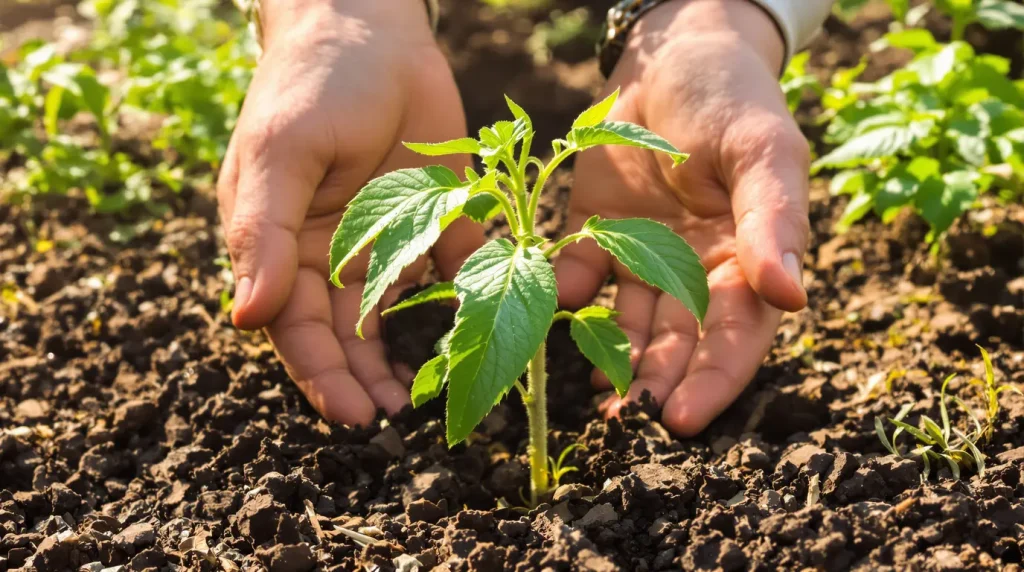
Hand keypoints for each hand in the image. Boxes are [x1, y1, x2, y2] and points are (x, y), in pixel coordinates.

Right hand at [217, 0, 482, 425]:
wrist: (371, 27)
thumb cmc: (309, 84)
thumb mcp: (281, 153)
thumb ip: (265, 233)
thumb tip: (247, 318)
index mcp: (279, 241)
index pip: (293, 324)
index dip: (317, 372)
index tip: (347, 413)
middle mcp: (327, 250)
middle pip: (338, 331)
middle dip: (357, 376)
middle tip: (384, 418)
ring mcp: (381, 236)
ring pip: (386, 313)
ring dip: (396, 358)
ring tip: (413, 398)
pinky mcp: (432, 216)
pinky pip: (445, 267)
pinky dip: (456, 299)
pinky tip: (468, 331)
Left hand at [556, 0, 809, 435]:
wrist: (672, 53)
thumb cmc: (732, 97)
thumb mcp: (762, 151)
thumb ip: (775, 221)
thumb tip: (791, 296)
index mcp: (746, 260)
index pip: (735, 335)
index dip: (712, 379)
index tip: (679, 418)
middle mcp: (694, 271)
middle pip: (677, 342)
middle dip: (655, 384)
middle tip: (625, 422)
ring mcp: (642, 257)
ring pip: (627, 325)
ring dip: (612, 361)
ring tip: (596, 401)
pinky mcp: (595, 235)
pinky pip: (579, 279)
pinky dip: (567, 297)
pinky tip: (559, 307)